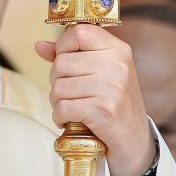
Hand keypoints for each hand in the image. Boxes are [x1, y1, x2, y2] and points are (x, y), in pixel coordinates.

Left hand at [35, 23, 155, 175]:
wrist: (135, 143)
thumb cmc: (114, 105)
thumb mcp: (100, 74)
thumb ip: (71, 56)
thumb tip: (40, 45)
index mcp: (118, 50)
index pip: (79, 31)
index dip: (63, 46)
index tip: (66, 62)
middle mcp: (118, 65)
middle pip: (61, 63)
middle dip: (57, 81)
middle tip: (70, 94)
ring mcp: (113, 87)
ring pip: (58, 87)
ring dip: (57, 102)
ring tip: (72, 108)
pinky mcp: (104, 111)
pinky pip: (62, 108)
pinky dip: (59, 118)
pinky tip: (70, 120)